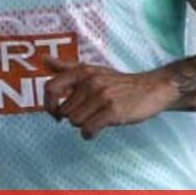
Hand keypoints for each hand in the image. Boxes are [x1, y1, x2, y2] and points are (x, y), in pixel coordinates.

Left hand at [42, 56, 178, 139]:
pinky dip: (90, 134)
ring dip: (84, 125)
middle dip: (74, 116)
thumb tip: (44, 60)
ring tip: (98, 117)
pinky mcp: (113, 112)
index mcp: (83, 72)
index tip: (56, 113)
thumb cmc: (119, 83)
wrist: (151, 89)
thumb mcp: (93, 71)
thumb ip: (66, 67)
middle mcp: (90, 82)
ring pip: (75, 122)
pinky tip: (98, 129)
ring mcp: (102, 96)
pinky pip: (88, 130)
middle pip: (64, 111)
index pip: (50, 88)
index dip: (49, 105)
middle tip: (91, 112)